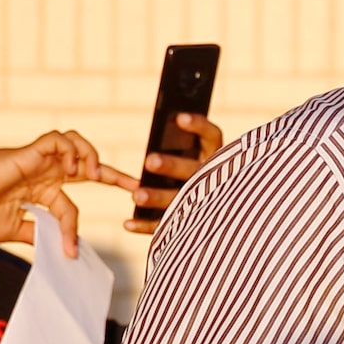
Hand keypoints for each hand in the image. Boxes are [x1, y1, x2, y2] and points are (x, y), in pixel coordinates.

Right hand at [0, 132, 136, 257]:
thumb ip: (37, 235)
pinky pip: (59, 139)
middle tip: (138, 186)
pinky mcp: (29, 152)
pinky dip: (72, 150)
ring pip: (76, 144)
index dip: (75, 230)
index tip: (72, 251)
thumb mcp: (13, 231)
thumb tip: (60, 249)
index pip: (71, 206)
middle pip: (86, 167)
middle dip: (114, 176)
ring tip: (92, 176)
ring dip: (91, 158)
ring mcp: (38, 161)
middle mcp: (43, 174)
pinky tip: (72, 169)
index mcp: (40, 192)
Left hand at [126, 113, 224, 233]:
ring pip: (180, 200)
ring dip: (158, 198)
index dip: (198, 126)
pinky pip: (167, 225)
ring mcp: (202, 203)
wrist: (215, 216)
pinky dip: (146, 225)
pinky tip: (128, 223)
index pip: (212, 136)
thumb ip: (179, 141)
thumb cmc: (193, 171)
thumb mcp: (190, 153)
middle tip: (149, 161)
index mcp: (214, 156)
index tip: (179, 118)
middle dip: (172, 165)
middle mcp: (211, 177)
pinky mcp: (188, 224)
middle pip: (194, 170)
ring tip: (136, 196)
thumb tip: (169, 121)